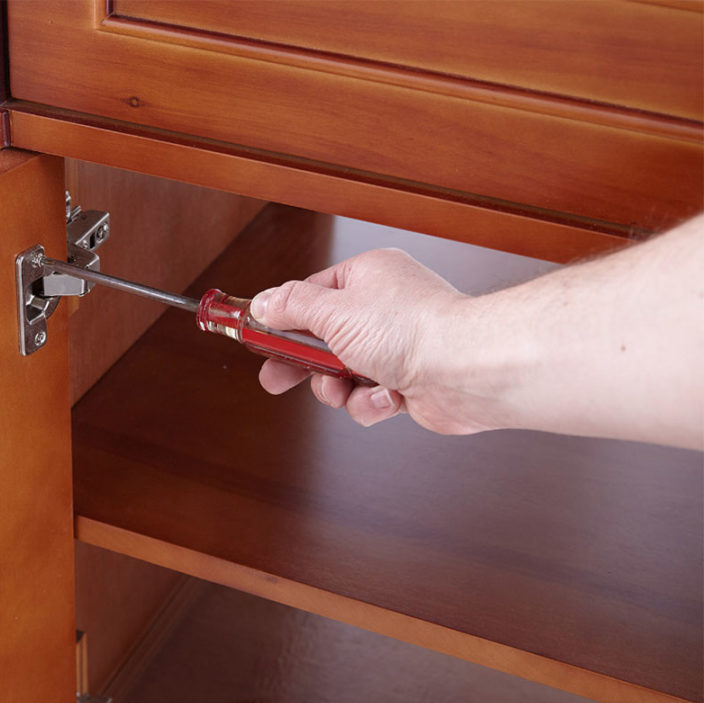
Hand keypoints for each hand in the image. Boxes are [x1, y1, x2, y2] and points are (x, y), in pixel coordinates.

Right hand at [250, 248, 486, 433]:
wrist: (467, 369)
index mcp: (368, 277)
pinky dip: (372, 401)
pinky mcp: (408, 382)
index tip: (257, 336)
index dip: (282, 319)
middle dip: (301, 363)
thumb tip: (264, 302)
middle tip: (275, 378)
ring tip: (345, 388)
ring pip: (343, 374)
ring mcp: (397, 347)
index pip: (311, 295)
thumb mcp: (334, 312)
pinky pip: (369, 396)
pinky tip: (388, 396)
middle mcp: (383, 309)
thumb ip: (292, 308)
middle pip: (323, 339)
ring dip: (339, 387)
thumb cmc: (413, 329)